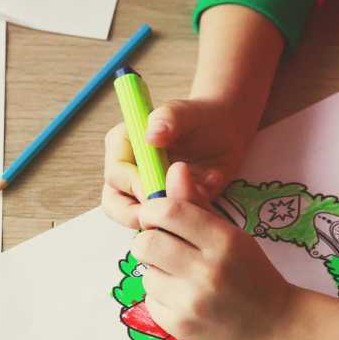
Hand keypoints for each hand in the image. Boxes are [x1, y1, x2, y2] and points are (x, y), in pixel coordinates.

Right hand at [101, 96, 255, 229]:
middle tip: (168, 216)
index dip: (134, 187)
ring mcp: (141, 193)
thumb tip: (152, 135)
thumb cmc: (200, 118)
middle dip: (138, 215)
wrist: (224, 131)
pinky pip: (159, 227)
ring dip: (159, 224)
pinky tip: (200, 209)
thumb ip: (169, 117)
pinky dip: (178, 226)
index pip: (115, 174)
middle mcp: (126, 172)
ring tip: (189, 210)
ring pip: (134, 220)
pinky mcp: (159, 208)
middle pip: (114, 204)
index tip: (158, 190)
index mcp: (123, 145)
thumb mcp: (186, 112)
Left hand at [131, 163, 300, 339]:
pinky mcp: (180, 326)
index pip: (169, 212)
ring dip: (156, 270)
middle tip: (163, 245)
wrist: (274, 324)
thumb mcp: (231, 233)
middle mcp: (207, 271)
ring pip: (146, 273)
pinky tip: (184, 297)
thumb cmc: (251, 272)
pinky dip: (161, 296)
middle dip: (148, 240)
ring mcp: (192, 303)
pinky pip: (149, 299)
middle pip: (146, 243)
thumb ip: (198, 203)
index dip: (152, 209)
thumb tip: (175, 169)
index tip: (155, 215)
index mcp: (223, 241)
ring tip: (181, 276)